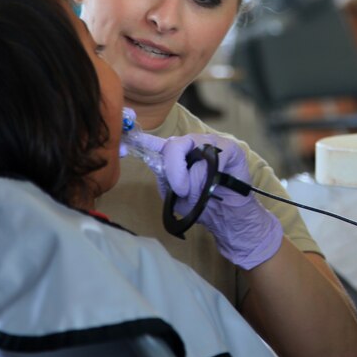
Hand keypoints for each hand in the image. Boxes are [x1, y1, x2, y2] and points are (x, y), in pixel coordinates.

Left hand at [137, 133, 283, 269]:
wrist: (227, 215)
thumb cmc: (200, 203)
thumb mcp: (175, 194)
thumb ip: (165, 177)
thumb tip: (160, 165)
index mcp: (176, 154)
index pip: (158, 143)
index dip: (144, 140)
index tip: (127, 145)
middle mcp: (192, 144)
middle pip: (173, 146)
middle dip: (176, 174)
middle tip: (182, 191)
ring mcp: (211, 143)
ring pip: (195, 153)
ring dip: (196, 179)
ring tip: (203, 191)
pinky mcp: (229, 148)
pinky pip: (215, 159)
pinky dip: (212, 175)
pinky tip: (217, 183)